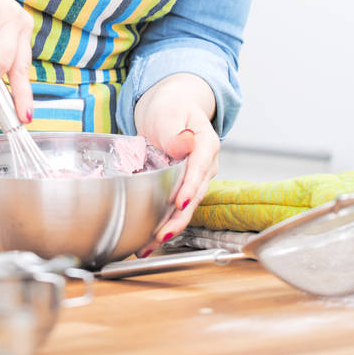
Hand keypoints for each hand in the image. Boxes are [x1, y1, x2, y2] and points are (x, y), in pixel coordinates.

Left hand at [133, 74, 219, 255]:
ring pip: (184, 209)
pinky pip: (174, 210)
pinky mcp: (182, 189)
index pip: (199, 168)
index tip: (179, 202)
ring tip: (147, 246)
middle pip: (194, 196)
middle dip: (177, 219)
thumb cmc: (171, 107)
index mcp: (206, 144)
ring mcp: (195, 180)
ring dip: (167, 229)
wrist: (170, 110)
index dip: (190, 187)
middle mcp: (205, 166)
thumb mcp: (171, 110)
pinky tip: (146, 241)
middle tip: (160, 235)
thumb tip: (184, 143)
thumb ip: (176, 129)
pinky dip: (161, 226)